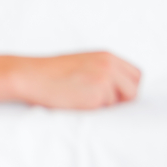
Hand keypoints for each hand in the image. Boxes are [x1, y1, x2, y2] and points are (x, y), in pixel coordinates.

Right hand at [11, 52, 140, 108]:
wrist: (30, 75)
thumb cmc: (52, 73)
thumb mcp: (83, 64)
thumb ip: (104, 71)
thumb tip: (122, 92)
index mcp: (106, 56)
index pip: (136, 76)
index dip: (126, 88)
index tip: (113, 94)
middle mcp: (109, 65)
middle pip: (134, 90)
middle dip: (122, 99)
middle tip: (99, 101)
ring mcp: (104, 79)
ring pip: (120, 102)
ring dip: (104, 105)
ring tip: (80, 98)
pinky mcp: (97, 95)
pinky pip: (105, 111)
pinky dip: (93, 110)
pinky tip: (75, 102)